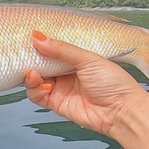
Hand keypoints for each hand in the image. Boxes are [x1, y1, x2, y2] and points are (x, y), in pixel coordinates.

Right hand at [25, 31, 148, 136]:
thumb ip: (61, 49)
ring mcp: (61, 89)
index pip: (52, 50)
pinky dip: (36, 91)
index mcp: (76, 59)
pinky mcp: (57, 104)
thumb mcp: (88, 58)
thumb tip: (39, 37)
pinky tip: (45, 87)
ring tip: (34, 74)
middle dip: (32, 61)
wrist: (121, 111)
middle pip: (41, 65)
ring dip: (31, 77)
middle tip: (27, 57)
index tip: (30, 40)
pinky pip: (38, 97)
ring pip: (35, 81)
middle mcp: (66, 73)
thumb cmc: (114, 83)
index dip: (40, 46)